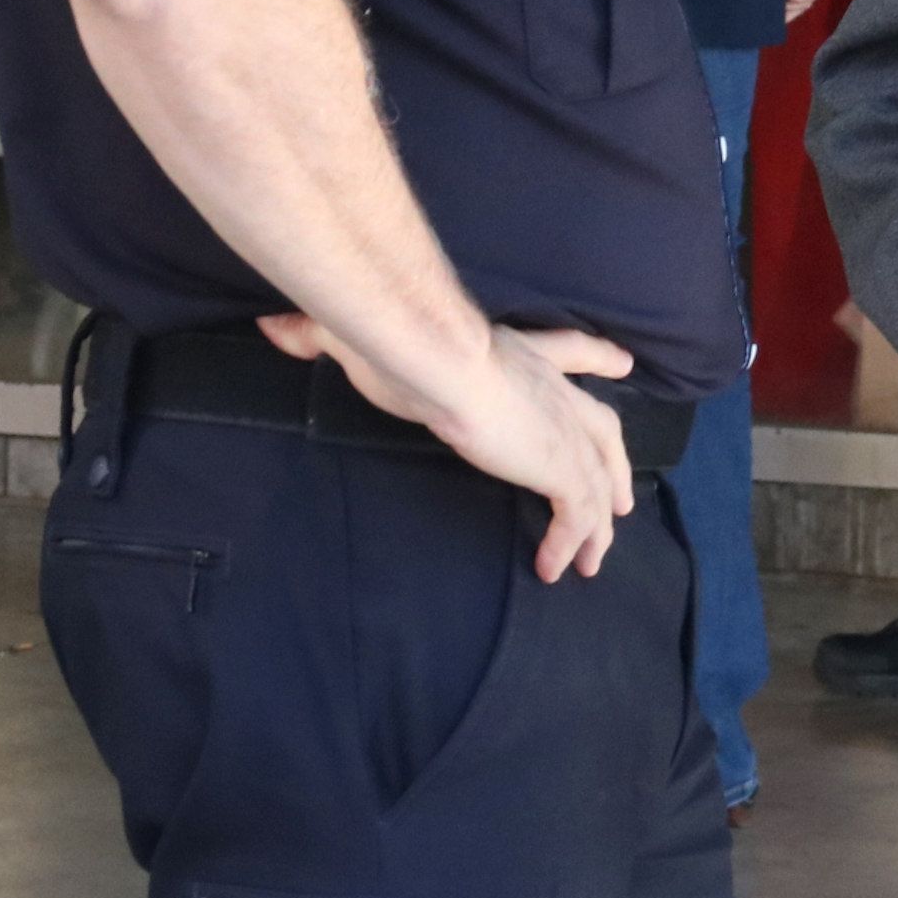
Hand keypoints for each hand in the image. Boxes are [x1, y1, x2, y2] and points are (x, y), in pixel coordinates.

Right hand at [264, 312, 638, 579]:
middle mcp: (554, 390)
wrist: (435, 354)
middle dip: (615, 463)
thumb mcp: (369, 337)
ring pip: (600, 481)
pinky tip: (555, 569)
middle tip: (622, 495)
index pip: (571, 352)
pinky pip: (578, 515)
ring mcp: (565, 429)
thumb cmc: (404, 342)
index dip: (597, 359)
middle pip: (604, 427)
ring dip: (598, 522)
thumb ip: (323, 334)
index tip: (621, 365)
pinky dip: (572, 543)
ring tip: (595, 556)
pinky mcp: (561, 466)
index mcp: (521, 353)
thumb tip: (275, 328)